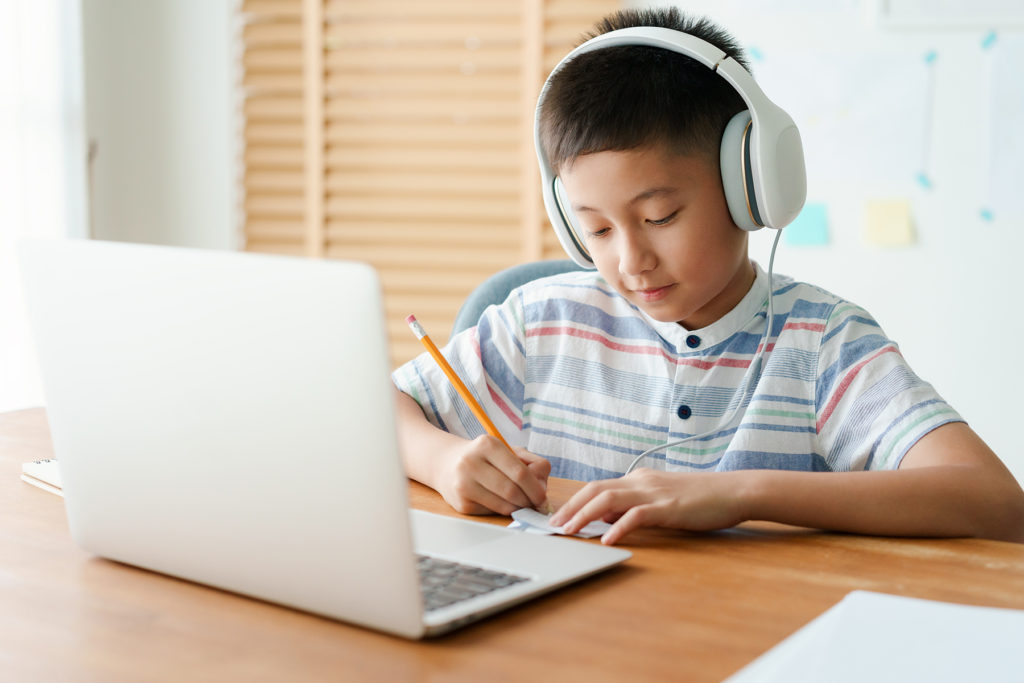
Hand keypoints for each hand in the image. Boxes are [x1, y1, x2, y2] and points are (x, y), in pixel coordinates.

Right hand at [436, 434, 550, 515]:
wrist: (447, 464)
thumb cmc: (485, 458)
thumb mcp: (508, 451)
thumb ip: (531, 464)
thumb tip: (542, 489)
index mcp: (487, 445)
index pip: (519, 472)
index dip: (535, 488)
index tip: (542, 497)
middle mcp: (471, 463)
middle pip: (512, 490)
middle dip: (529, 501)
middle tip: (535, 504)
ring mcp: (464, 484)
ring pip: (503, 505)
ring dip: (518, 508)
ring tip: (521, 503)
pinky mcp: (460, 503)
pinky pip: (491, 511)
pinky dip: (502, 510)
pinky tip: (500, 502)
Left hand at [549, 468, 748, 544]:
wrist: (734, 491)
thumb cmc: (700, 499)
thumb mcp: (661, 500)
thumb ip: (634, 507)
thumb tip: (607, 520)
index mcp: (638, 479)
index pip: (598, 487)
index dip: (575, 502)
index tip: (558, 517)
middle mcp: (641, 481)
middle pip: (596, 490)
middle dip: (571, 507)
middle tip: (552, 525)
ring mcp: (654, 492)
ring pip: (609, 499)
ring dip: (584, 515)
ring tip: (568, 531)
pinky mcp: (669, 507)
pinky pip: (637, 515)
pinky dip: (619, 527)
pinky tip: (607, 540)